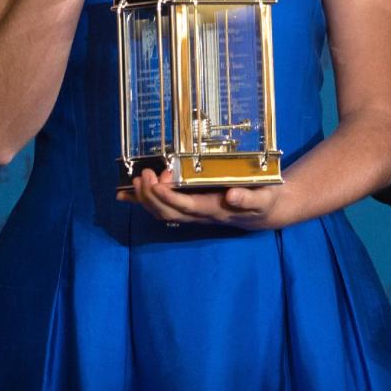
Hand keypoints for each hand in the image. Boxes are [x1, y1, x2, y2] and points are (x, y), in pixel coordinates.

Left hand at [117, 168, 286, 230]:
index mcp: (215, 210)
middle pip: (169, 212)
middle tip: (143, 175)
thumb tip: (232, 195)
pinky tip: (125, 195)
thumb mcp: (263, 197)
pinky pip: (162, 209)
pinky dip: (143, 202)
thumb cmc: (264, 201)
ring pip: (162, 213)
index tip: (156, 183)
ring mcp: (193, 213)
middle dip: (152, 196)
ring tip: (134, 181)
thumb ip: (249, 197)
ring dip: (145, 199)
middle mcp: (200, 214)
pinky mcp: (189, 208)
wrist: (265, 211)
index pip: (187, 206)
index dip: (170, 197)